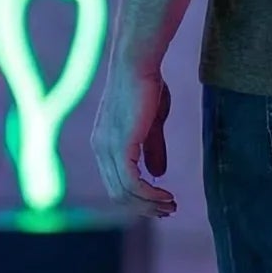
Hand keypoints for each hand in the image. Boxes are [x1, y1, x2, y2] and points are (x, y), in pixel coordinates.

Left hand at [91, 60, 176, 216]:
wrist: (138, 62)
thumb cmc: (146, 85)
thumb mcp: (151, 123)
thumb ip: (152, 149)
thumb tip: (158, 174)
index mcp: (103, 144)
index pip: (116, 183)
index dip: (138, 198)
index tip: (161, 203)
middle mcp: (100, 149)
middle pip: (118, 194)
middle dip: (145, 207)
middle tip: (169, 211)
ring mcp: (107, 148)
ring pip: (125, 193)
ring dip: (150, 204)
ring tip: (171, 206)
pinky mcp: (120, 146)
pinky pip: (133, 183)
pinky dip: (150, 194)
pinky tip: (166, 195)